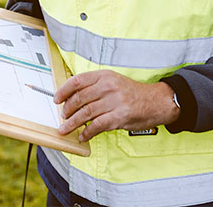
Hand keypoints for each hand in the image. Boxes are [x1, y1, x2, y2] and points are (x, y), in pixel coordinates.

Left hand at [54, 70, 179, 141]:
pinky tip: (83, 136)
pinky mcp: (119, 117)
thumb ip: (95, 86)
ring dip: (72, 123)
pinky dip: (87, 132)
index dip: (64, 90)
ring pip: (85, 113)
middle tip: (62, 116)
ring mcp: (114, 101)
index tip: (56, 99)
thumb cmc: (133, 93)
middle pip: (79, 98)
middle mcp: (108, 87)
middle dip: (67, 109)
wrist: (156, 101)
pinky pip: (97, 125)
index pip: (77, 81)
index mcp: (104, 76)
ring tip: (65, 129)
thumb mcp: (114, 81)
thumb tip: (73, 97)